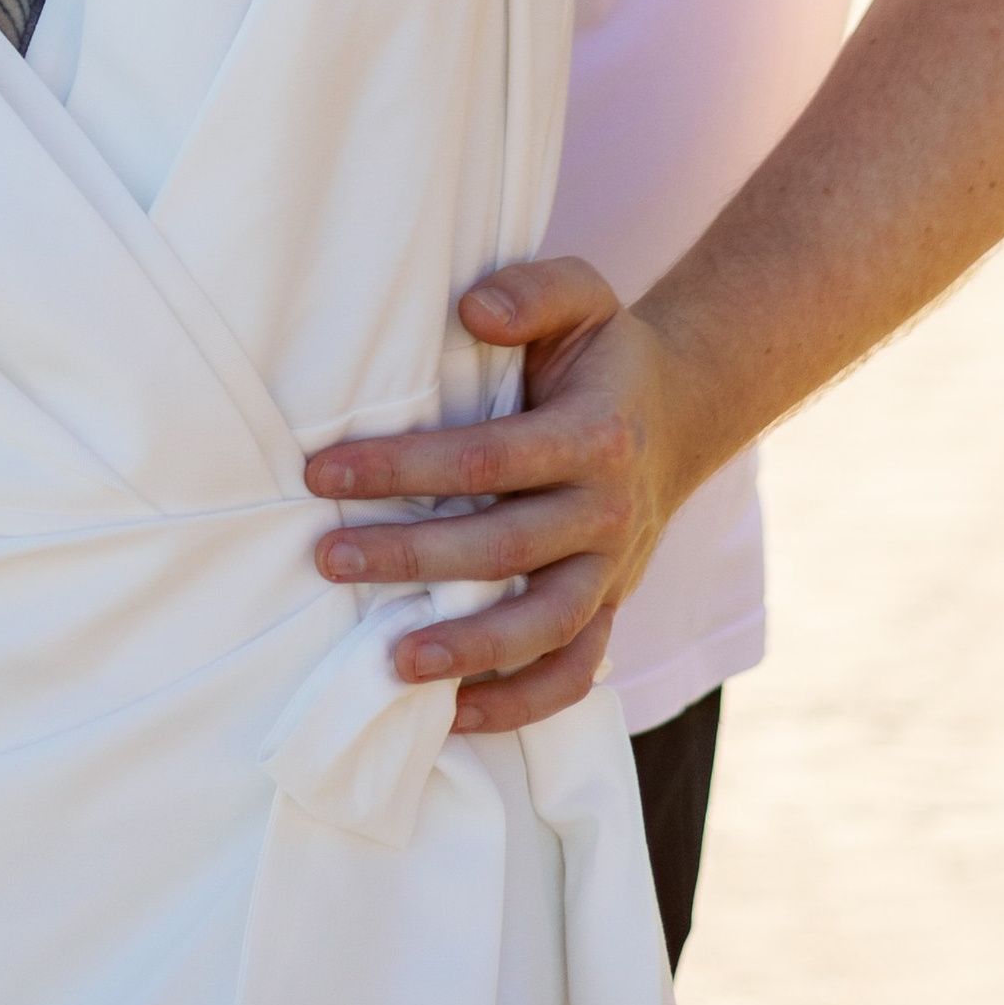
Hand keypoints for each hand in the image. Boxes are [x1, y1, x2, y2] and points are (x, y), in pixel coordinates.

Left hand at [302, 258, 684, 734]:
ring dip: (468, 650)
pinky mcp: (610, 609)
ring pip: (543, 626)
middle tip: (326, 557)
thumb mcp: (582, 295)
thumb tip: (473, 311)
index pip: (488, 458)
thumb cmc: (602, 353)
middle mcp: (609, 511)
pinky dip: (521, 705)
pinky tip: (454, 714)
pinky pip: (574, 672)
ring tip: (390, 661)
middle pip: (504, 548)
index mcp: (596, 434)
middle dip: (411, 557)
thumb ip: (532, 289)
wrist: (680, 413)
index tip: (324, 472)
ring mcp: (613, 571)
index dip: (404, 468)